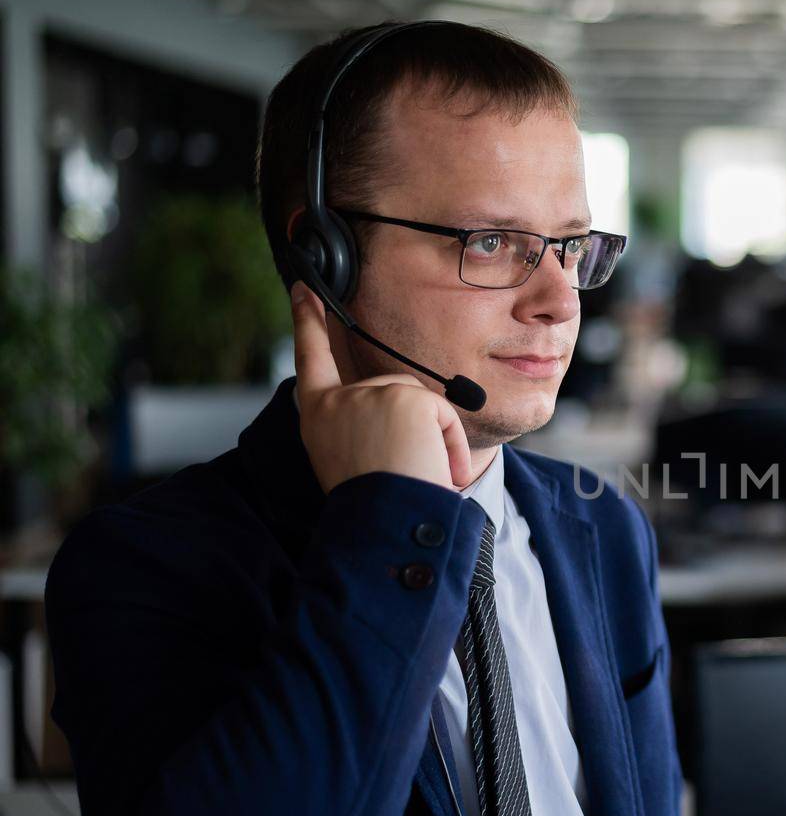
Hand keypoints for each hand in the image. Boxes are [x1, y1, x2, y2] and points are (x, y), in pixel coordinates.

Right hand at [290, 283, 472, 492]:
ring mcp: (369, 393)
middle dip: (415, 426)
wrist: (386, 522)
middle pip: (394, 389)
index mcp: (318, 416)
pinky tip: (436, 469)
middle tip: (405, 469)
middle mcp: (337, 400)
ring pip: (421, 402)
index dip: (307, 323)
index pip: (311, 359)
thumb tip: (403, 406)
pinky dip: (450, 442)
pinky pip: (442, 413)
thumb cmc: (376, 504)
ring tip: (418, 473)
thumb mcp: (352, 459)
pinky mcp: (403, 396)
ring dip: (433, 439)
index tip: (305, 292)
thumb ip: (364, 424)